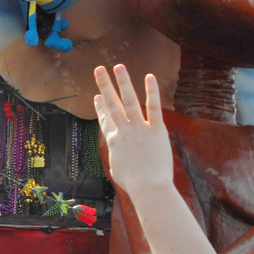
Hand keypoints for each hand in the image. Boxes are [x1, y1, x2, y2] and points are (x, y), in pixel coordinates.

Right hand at [93, 64, 172, 195]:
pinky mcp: (156, 130)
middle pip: (112, 104)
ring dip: (123, 82)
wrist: (148, 187)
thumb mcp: (118, 169)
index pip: (105, 119)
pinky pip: (154, 107)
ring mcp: (139, 129)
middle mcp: (123, 131)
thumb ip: (117, 157)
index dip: (100, 106)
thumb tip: (117, 154)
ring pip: (129, 100)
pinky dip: (151, 91)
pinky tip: (149, 77)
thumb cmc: (133, 183)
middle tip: (98, 69)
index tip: (97, 95)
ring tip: (118, 66)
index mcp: (113, 141)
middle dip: (105, 85)